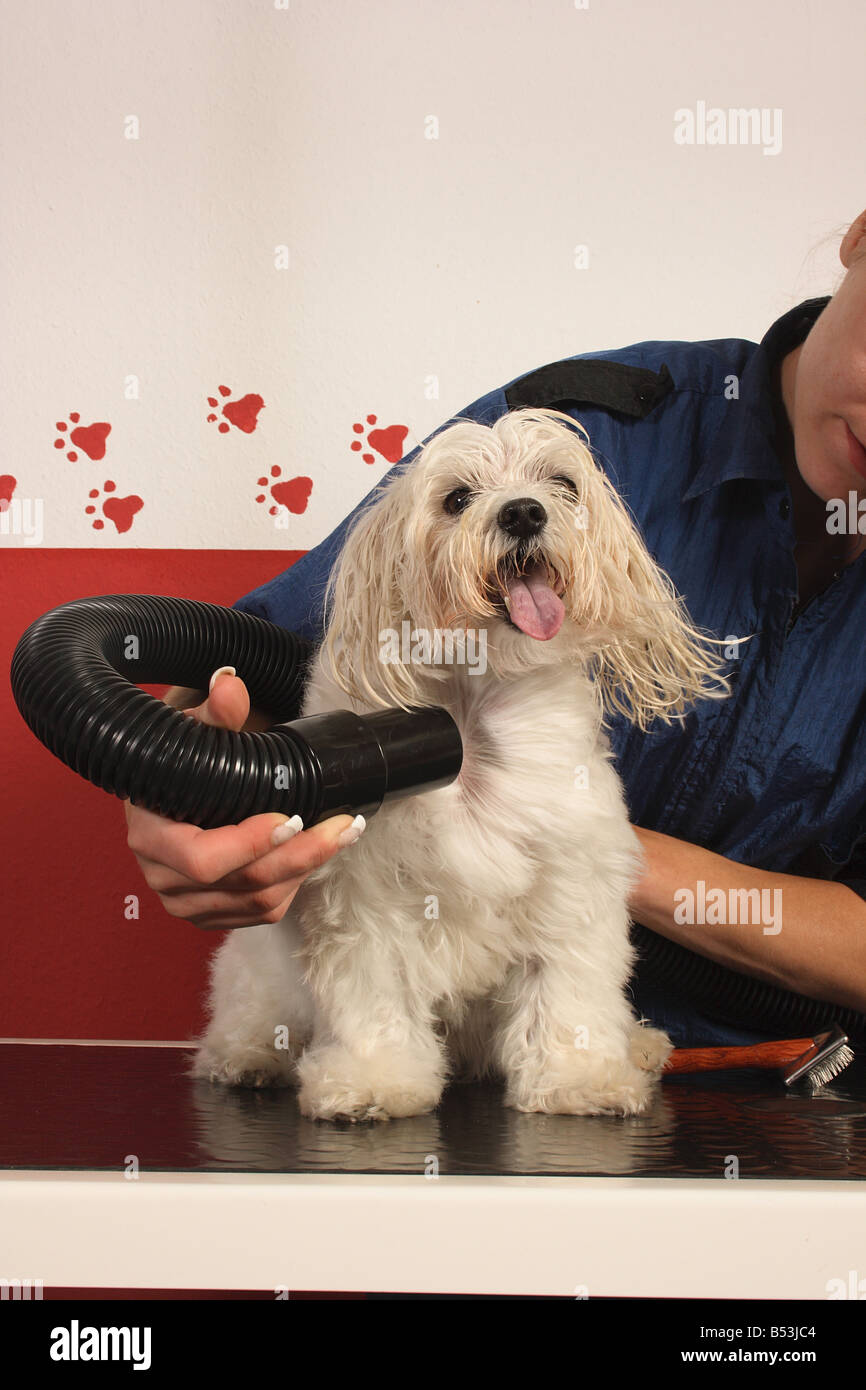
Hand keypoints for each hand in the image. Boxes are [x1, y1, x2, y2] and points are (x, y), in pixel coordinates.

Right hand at [123, 668, 364, 928]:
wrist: (184, 783)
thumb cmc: (190, 756)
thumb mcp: (198, 728)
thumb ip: (216, 711)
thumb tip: (229, 684)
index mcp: (150, 833)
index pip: (199, 858)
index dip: (249, 843)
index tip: (291, 815)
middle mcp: (162, 875)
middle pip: (241, 882)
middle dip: (301, 854)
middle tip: (342, 824)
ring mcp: (187, 901)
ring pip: (259, 901)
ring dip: (307, 869)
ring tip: (342, 834)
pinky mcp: (213, 913)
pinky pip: (262, 912)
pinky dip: (295, 885)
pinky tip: (315, 855)